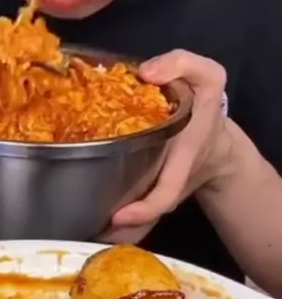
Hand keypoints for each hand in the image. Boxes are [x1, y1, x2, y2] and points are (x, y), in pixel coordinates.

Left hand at [105, 50, 226, 242]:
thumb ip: (182, 64)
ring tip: (82, 233)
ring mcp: (159, 193)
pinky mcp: (151, 196)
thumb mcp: (207, 76)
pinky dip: (118, 227)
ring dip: (115, 235)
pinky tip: (90, 225)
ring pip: (140, 225)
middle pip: (146, 219)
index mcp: (182, 158)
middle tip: (88, 232)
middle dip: (121, 232)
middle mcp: (169, 182)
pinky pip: (137, 218)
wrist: (216, 141)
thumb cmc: (205, 107)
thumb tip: (148, 73)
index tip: (117, 216)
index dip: (143, 210)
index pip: (165, 194)